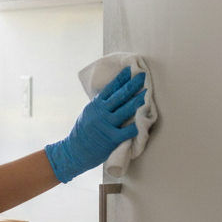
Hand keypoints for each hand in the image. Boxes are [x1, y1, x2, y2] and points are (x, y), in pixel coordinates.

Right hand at [44, 68, 146, 182]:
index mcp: (95, 106)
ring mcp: (106, 125)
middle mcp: (101, 113)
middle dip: (132, 85)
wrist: (74, 151)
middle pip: (119, 96)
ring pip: (125, 110)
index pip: (110, 88)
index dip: (121, 78)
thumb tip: (111, 95)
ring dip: (137, 101)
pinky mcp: (111, 139)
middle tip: (142, 76)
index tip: (130, 69)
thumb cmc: (82, 133)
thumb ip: (99, 105)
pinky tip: (144, 120)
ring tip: (146, 92)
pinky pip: (126, 131)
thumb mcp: (88, 114)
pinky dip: (135, 126)